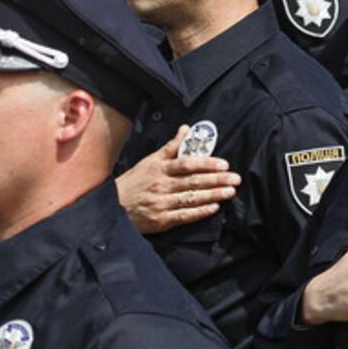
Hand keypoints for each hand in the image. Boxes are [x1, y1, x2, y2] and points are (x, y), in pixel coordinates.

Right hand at [116, 124, 240, 233]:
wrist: (112, 206)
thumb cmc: (134, 182)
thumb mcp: (150, 161)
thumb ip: (171, 147)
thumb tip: (186, 129)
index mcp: (160, 168)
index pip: (187, 164)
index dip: (206, 163)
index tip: (223, 164)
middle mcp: (162, 185)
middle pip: (193, 181)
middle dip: (216, 179)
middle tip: (235, 178)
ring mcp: (161, 203)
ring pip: (191, 198)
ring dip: (213, 195)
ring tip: (230, 192)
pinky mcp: (161, 220)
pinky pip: (184, 215)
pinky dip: (199, 212)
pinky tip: (213, 208)